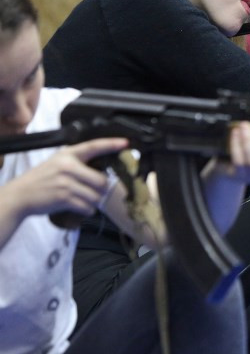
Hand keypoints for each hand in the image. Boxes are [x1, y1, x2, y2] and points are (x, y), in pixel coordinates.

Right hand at [1, 138, 127, 219]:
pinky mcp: (64, 198)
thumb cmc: (42, 179)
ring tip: (82, 199)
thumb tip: (104, 173)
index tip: (126, 143)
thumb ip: (78, 163)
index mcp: (68, 155)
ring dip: (94, 201)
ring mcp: (66, 183)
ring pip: (97, 195)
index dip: (111, 144)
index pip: (94, 146)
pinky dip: (87, 210)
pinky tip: (78, 206)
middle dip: (101, 189)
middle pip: (102, 180)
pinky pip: (88, 207)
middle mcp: (68, 166)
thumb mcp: (58, 163)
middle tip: (92, 191)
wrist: (20, 195)